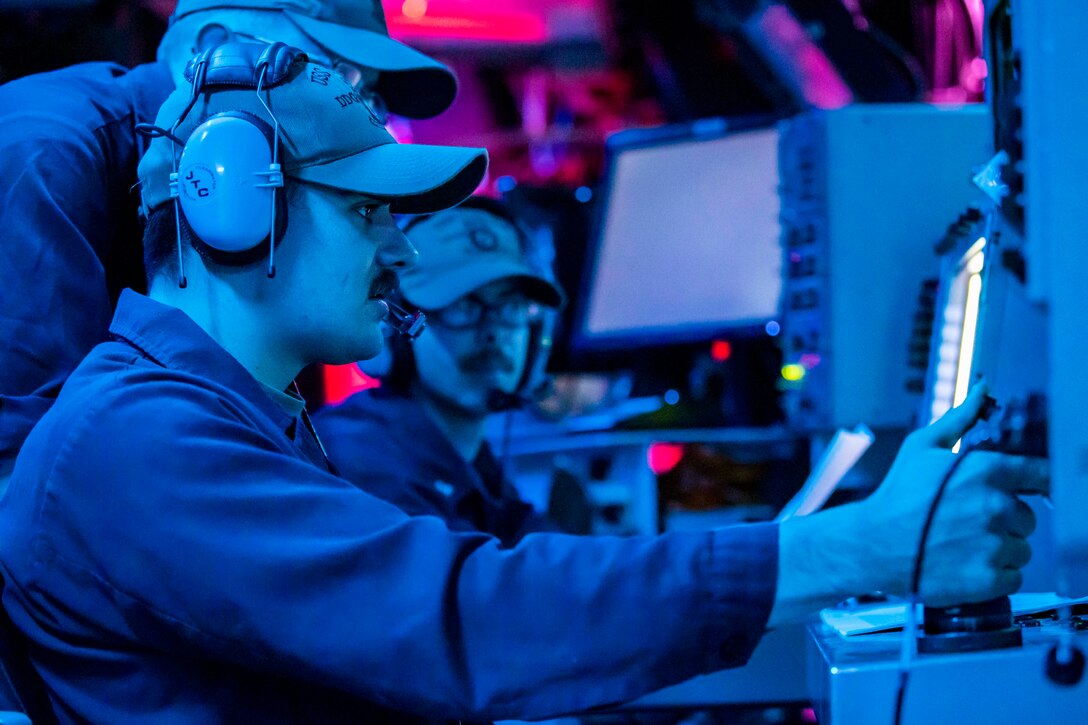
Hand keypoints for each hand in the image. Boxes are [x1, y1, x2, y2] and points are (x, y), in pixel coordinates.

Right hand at [861, 384, 1048, 605]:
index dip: (1033, 485)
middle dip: (1003, 521)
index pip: (1042, 475)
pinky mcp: (989, 578)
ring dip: (999, 549)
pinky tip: (965, 564)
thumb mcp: (922, 448)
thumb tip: (983, 388)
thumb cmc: (897, 495)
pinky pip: (1013, 577)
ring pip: (1021, 549)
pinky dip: (994, 575)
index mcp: (985, 471)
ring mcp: (993, 544)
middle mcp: (995, 507)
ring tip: (962, 545)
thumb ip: (960, 418)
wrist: (870, 544)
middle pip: (1027, 517)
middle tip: (967, 522)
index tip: (1022, 492)